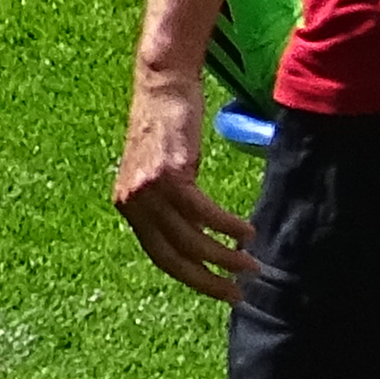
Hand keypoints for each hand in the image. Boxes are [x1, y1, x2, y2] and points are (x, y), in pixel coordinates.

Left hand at [114, 67, 256, 301]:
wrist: (162, 84)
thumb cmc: (167, 123)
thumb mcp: (161, 169)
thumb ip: (170, 201)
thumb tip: (198, 232)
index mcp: (128, 205)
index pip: (160, 255)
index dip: (191, 276)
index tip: (219, 290)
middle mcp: (133, 202)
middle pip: (173, 255)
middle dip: (207, 280)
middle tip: (237, 294)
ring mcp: (150, 190)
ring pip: (191, 238)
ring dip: (225, 256)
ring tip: (251, 264)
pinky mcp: (171, 175)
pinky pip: (204, 213)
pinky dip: (228, 227)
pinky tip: (246, 233)